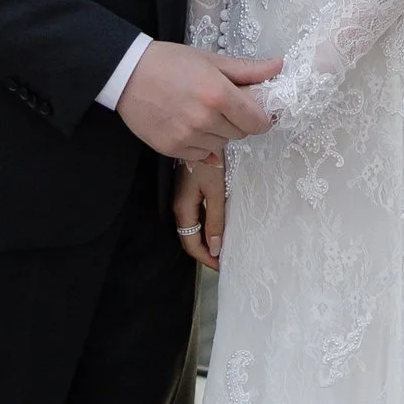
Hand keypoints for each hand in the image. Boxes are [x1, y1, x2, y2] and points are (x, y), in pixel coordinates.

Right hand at [117, 39, 279, 156]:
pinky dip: (200, 144)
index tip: (256, 112)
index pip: (258, 122)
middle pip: (241, 134)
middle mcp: (205, 119)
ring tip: (200, 112)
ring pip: (221, 146)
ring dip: (218, 133)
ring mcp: (187, 137)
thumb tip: (278, 66)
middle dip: (237, 121)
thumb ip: (247, 69)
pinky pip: (200, 155)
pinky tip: (187, 124)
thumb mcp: (211, 60)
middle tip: (221, 104)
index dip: (262, 118)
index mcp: (219, 94)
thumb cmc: (169, 62)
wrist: (126, 73)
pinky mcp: (171, 149)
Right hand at [174, 153, 227, 269]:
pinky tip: (216, 226)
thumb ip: (215, 220)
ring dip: (205, 240)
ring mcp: (181, 199)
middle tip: (224, 260)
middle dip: (205, 252)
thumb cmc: (209, 162)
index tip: (223, 266)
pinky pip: (194, 217)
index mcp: (183, 209)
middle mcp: (178, 207)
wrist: (201, 136)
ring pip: (191, 228)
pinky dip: (204, 227)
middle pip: (189, 238)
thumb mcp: (216, 192)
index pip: (191, 244)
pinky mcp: (186, 191)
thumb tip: (216, 248)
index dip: (206, 259)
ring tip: (222, 247)